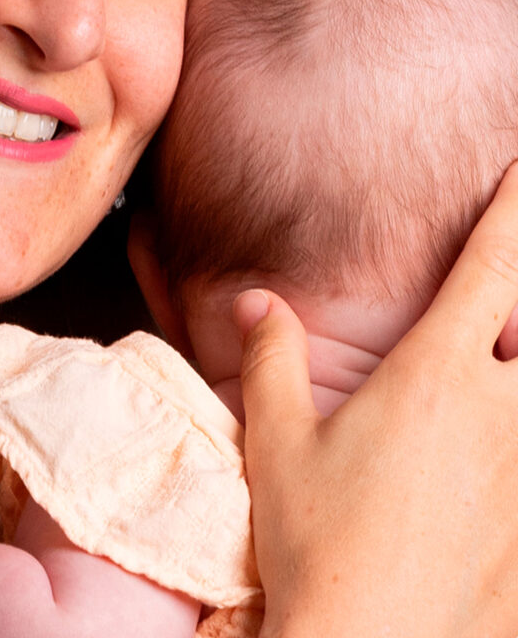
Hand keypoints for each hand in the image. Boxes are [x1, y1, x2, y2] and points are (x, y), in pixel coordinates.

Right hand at [236, 163, 517, 637]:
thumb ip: (274, 356)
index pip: (493, 268)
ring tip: (499, 355)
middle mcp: (503, 413)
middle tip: (510, 278)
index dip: (513, 210)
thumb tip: (259, 300)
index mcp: (438, 378)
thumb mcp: (278, 441)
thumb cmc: (321, 542)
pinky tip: (497, 461)